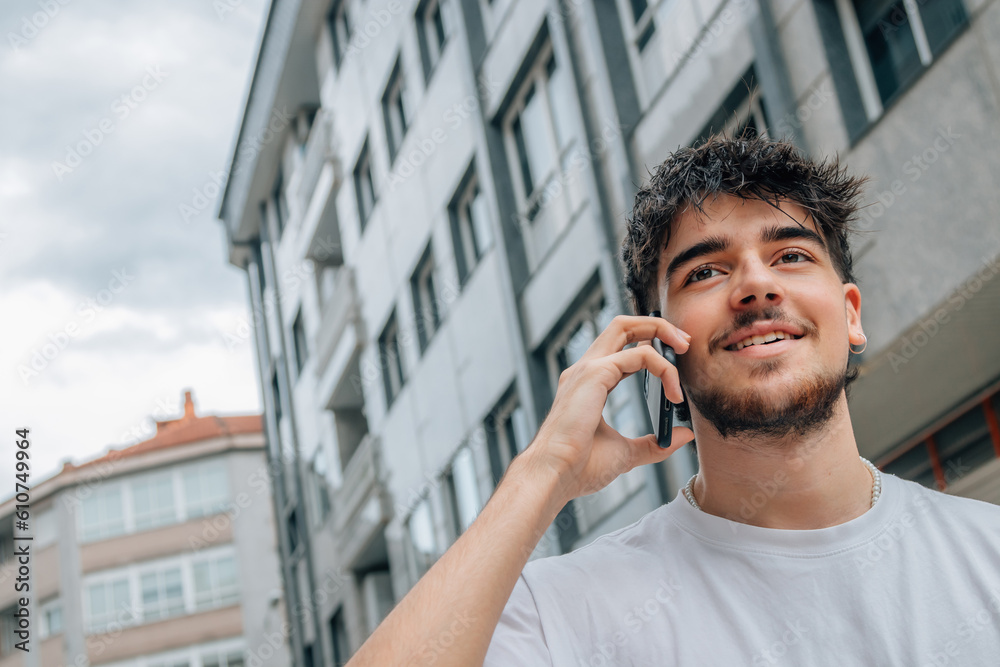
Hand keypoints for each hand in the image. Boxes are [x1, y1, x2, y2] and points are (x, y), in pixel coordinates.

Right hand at [522, 315, 694, 502]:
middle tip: (685, 343)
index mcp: (589, 383)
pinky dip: (664, 368)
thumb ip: (654, 444)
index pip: (621, 347)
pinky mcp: (595, 374)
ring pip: (626, 327)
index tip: (676, 357)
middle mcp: (586, 369)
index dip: (649, 344)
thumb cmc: (580, 466)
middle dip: (656, 325)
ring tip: (685, 349)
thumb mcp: (626, 453)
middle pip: (621, 325)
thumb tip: (684, 435)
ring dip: (661, 331)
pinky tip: (674, 393)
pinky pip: (640, 356)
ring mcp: (588, 368)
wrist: (556, 475)